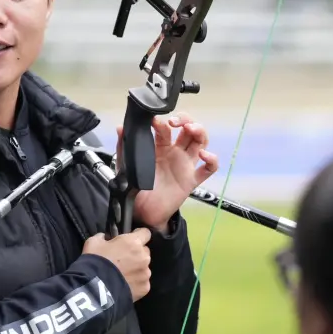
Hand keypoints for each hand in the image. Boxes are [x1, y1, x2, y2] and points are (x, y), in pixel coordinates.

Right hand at [83, 227, 151, 301]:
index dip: (138, 235)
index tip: (131, 239)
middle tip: (123, 259)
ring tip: (123, 274)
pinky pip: (142, 281)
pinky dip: (136, 282)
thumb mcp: (94, 242)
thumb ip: (103, 237)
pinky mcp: (145, 288)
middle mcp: (144, 257)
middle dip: (136, 253)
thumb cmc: (96, 262)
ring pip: (144, 267)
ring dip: (136, 268)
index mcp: (134, 243)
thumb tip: (105, 237)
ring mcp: (146, 273)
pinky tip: (125, 284)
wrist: (96, 289)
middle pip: (145, 251)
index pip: (145, 233)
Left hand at [116, 112, 218, 231]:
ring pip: (200, 142)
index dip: (163, 122)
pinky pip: (208, 169)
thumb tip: (120, 127)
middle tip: (176, 122)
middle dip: (185, 120)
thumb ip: (124, 147)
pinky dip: (212, 160)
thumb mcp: (126, 165)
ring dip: (200, 131)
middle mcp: (175, 153)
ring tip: (191, 129)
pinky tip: (204, 155)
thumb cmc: (136, 187)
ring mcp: (185, 165)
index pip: (166, 129)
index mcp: (160, 147)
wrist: (141, 213)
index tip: (155, 120)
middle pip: (188, 130)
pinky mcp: (192, 180)